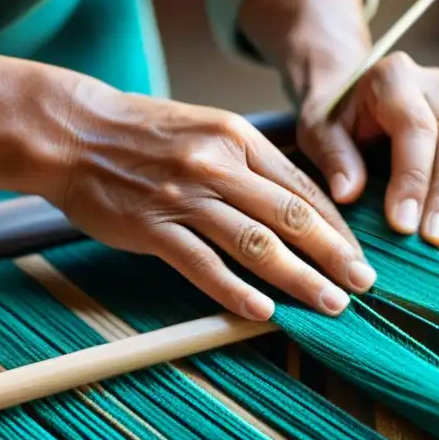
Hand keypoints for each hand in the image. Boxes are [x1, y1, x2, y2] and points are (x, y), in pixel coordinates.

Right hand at [45, 85, 376, 320]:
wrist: (74, 132)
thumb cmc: (141, 134)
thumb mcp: (204, 129)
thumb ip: (247, 162)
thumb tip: (294, 200)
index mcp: (236, 137)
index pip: (300, 186)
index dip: (335, 225)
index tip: (357, 253)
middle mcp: (217, 164)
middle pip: (290, 215)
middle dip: (334, 254)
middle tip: (364, 284)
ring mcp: (184, 195)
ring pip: (255, 242)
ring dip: (299, 278)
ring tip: (330, 304)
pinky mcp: (152, 225)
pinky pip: (202, 264)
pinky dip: (235, 290)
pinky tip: (262, 311)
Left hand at [298, 52, 438, 245]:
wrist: (351, 92)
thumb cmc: (333, 115)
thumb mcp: (317, 129)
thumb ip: (333, 157)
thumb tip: (348, 194)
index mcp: (394, 78)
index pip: (415, 128)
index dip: (413, 178)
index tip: (402, 224)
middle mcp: (434, 85)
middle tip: (435, 239)